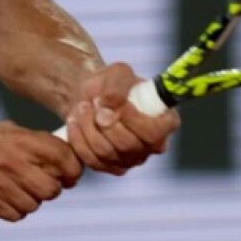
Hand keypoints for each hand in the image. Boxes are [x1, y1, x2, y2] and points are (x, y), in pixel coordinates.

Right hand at [0, 122, 81, 221]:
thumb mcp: (8, 131)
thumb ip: (36, 143)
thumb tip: (66, 158)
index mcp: (21, 140)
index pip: (63, 157)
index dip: (73, 170)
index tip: (70, 175)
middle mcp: (12, 162)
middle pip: (52, 189)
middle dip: (52, 189)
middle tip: (42, 184)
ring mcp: (0, 184)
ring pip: (35, 205)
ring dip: (31, 200)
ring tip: (17, 189)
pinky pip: (17, 215)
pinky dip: (15, 210)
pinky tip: (5, 197)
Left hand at [64, 62, 179, 175]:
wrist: (93, 96)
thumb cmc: (112, 83)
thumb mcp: (117, 73)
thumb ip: (116, 87)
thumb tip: (108, 109)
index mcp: (166, 122)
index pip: (152, 132)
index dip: (129, 119)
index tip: (109, 101)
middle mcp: (154, 145)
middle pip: (126, 144)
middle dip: (103, 121)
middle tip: (92, 101)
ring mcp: (134, 159)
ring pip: (106, 152)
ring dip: (88, 128)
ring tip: (81, 107)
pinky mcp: (113, 167)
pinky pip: (92, 160)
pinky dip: (79, 140)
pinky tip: (74, 122)